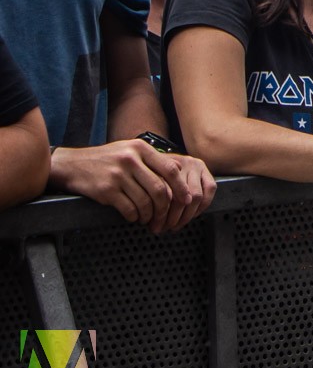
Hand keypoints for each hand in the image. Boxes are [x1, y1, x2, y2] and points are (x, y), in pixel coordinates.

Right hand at [51, 139, 211, 233]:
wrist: (72, 164)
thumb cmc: (107, 159)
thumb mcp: (130, 150)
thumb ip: (151, 160)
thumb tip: (178, 178)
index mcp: (141, 148)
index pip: (170, 169)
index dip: (181, 187)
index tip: (186, 200)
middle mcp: (131, 159)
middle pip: (159, 189)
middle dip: (165, 207)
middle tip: (165, 217)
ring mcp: (118, 175)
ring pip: (145, 201)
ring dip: (150, 215)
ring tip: (148, 219)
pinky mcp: (106, 190)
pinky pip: (129, 209)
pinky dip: (135, 216)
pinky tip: (134, 217)